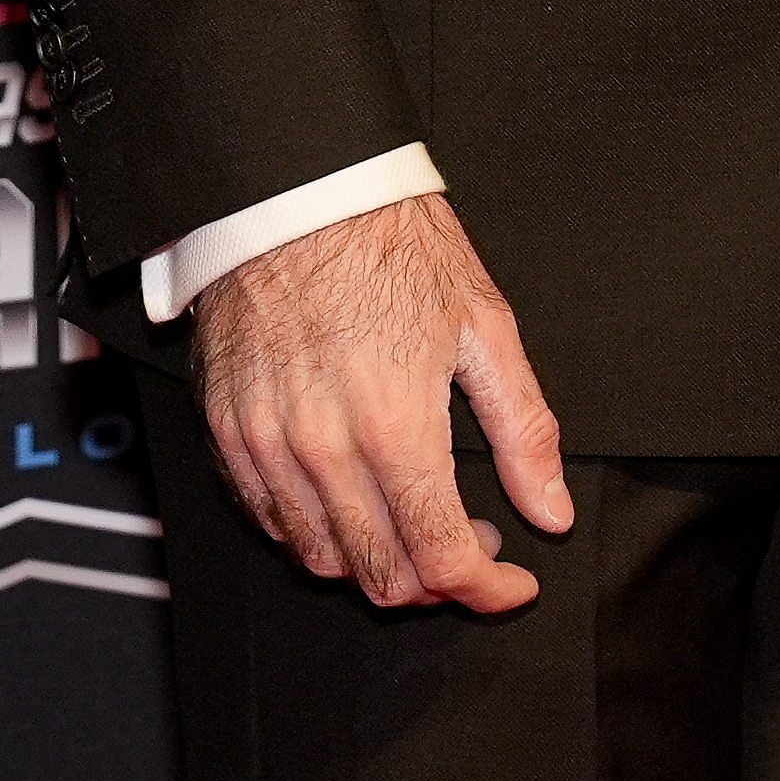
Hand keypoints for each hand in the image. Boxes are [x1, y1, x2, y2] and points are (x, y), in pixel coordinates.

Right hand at [187, 192, 574, 612]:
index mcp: (396, 426)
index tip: (513, 582)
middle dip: (438, 584)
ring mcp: (267, 444)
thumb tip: (551, 513)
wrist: (296, 189)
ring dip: (378, 563)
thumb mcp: (484, 326)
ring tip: (414, 517)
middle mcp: (324, 450)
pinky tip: (354, 497)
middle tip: (472, 542)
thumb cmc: (393, 245)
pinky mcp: (228, 431)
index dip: (488, 591)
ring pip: (323, 558)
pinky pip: (270, 520)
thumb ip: (523, 431)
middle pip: (381, 576)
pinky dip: (317, 532)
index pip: (443, 559)